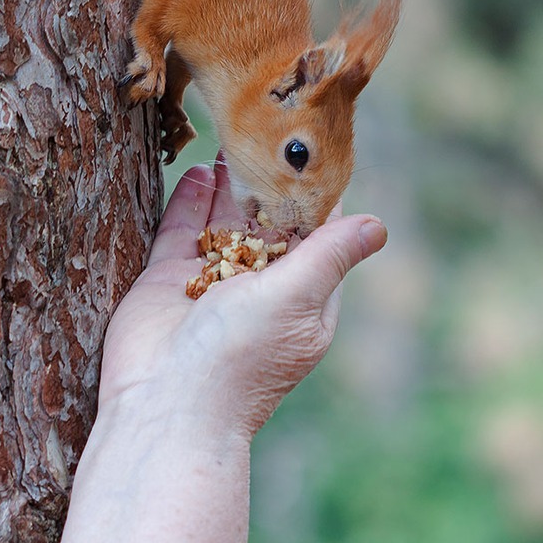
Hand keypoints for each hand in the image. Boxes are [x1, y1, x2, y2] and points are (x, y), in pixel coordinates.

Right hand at [99, 158, 386, 438]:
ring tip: (233, 141)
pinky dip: (191, 200)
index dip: (314, 198)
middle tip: (268, 136)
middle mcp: (257, 287)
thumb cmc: (241, 357)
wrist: (165, 406)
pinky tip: (199, 168)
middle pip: (264, 223)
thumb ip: (331, 256)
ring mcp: (210, 282)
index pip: (315, 237)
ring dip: (229, 185)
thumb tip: (379, 226)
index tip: (313, 156)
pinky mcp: (168, 280)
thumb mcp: (296, 300)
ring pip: (222, 221)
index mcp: (299, 296)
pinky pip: (181, 230)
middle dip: (266, 183)